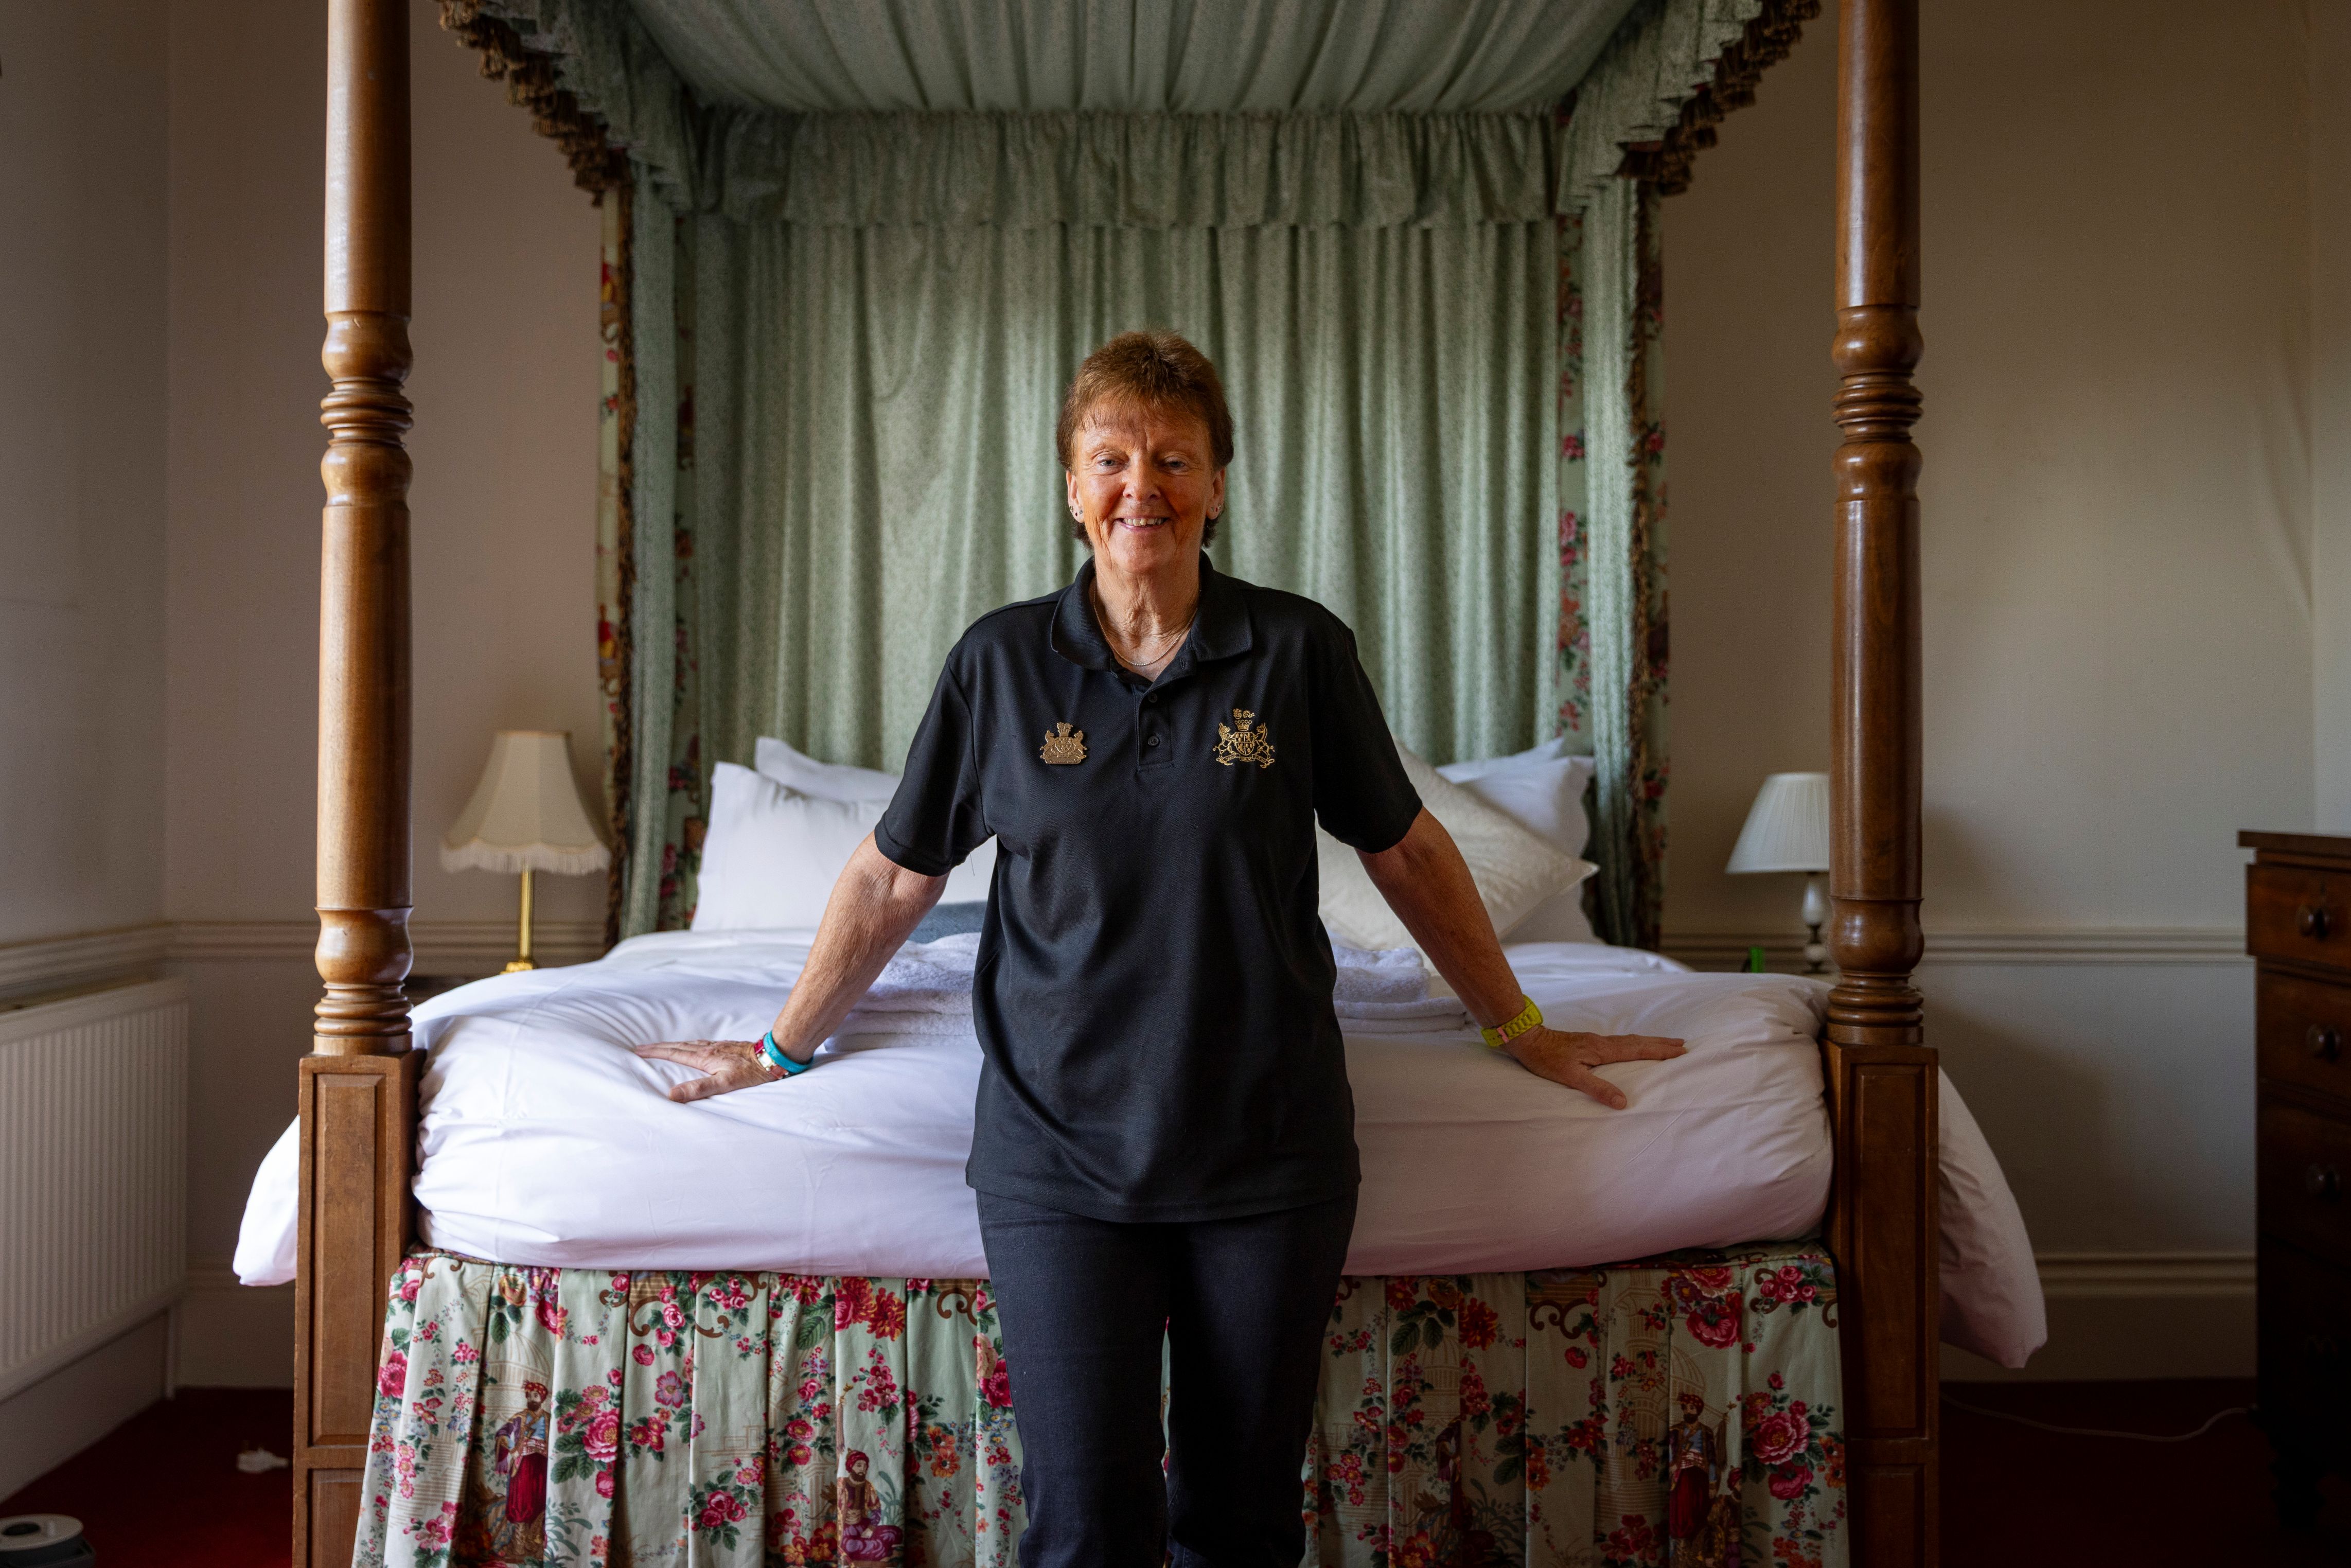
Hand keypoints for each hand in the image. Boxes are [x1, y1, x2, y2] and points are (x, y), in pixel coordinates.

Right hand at [632, 1039, 779, 1101]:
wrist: (772, 1057)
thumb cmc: (750, 1072)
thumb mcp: (724, 1083)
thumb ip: (699, 1088)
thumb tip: (672, 1094)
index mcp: (704, 1058)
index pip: (674, 1054)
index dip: (655, 1053)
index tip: (638, 1051)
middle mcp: (708, 1049)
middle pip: (677, 1046)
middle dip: (658, 1047)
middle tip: (640, 1047)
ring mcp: (716, 1046)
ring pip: (688, 1043)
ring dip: (671, 1045)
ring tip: (660, 1047)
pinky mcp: (725, 1047)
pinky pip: (699, 1043)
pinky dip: (687, 1044)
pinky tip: (690, 1047)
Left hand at [1500, 1025, 1683, 1109]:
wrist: (1528, 1039)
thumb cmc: (1547, 1059)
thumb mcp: (1571, 1077)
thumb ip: (1597, 1089)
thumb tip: (1623, 1102)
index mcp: (1602, 1050)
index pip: (1638, 1050)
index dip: (1660, 1051)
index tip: (1681, 1051)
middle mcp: (1603, 1042)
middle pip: (1638, 1041)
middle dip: (1661, 1043)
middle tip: (1683, 1044)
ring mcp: (1596, 1040)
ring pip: (1630, 1040)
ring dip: (1650, 1042)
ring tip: (1665, 1044)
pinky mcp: (1589, 1042)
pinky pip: (1620, 1042)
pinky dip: (1635, 1043)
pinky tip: (1633, 1047)